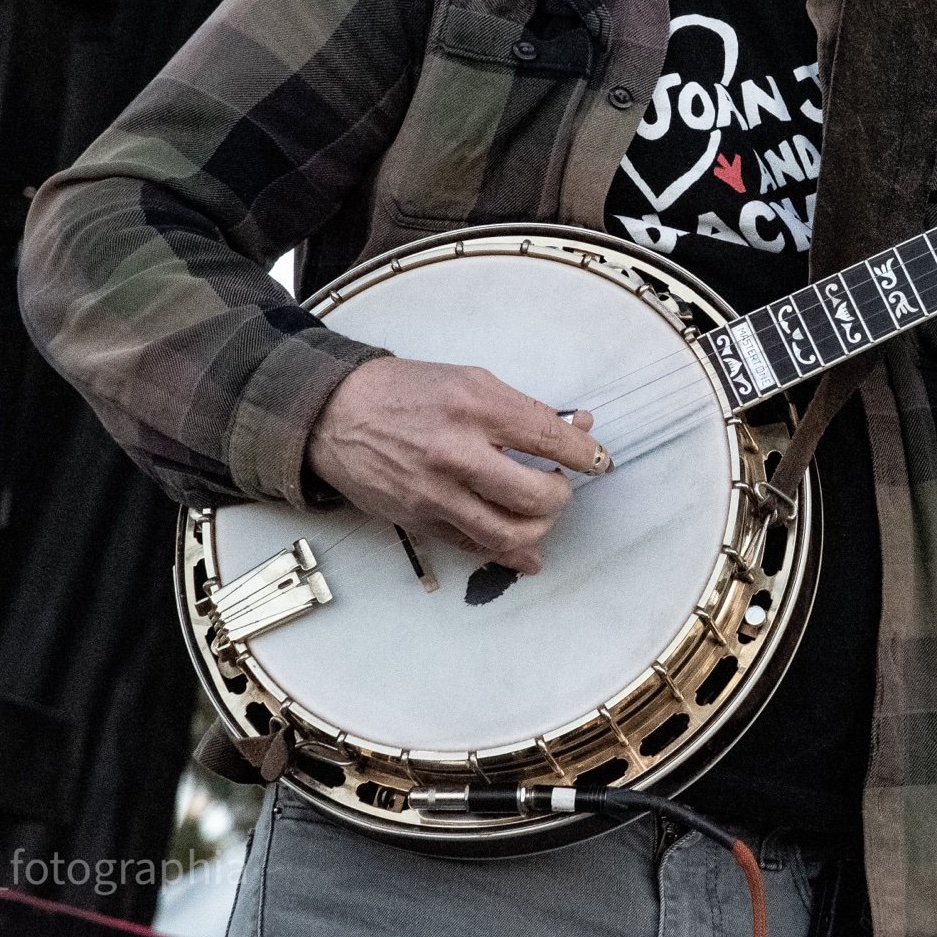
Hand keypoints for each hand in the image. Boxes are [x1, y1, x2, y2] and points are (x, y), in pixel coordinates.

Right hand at [305, 356, 611, 574]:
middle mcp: (456, 453)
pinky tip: (529, 553)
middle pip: (535, 495)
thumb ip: (523, 408)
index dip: (586, 453)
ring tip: (543, 512)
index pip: (550, 438)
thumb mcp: (470, 380)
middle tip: (563, 484)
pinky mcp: (420, 521)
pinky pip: (475, 548)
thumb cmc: (406, 391)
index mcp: (475, 407)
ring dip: (541, 529)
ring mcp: (436, 494)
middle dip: (563, 495)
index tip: (599, 460)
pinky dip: (510, 556)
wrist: (336, 414)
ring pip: (509, 534)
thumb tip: (577, 427)